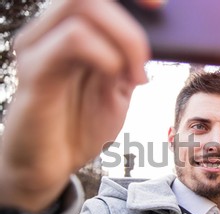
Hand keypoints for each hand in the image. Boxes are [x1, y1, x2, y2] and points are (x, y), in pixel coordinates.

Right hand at [0, 0, 148, 212]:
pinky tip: (117, 77)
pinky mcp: (34, 73)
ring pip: (81, 6)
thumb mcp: (116, 93)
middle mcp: (49, 33)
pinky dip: (107, 54)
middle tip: (146, 58)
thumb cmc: (79, 127)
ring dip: (124, 39)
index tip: (159, 5)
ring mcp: (39, 49)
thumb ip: (127, 65)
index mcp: (70, 33)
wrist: (51, 166)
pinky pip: (72, 41)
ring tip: (135, 78)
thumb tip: (151, 41)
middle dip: (130, 23)